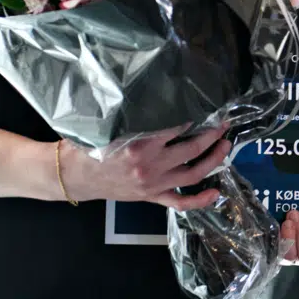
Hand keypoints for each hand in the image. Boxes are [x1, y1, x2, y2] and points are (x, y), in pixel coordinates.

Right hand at [60, 123, 231, 210]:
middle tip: (223, 124)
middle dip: (211, 136)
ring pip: (192, 175)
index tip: (206, 107)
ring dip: (213, 161)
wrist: (74, 176)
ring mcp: (152, 184)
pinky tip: (216, 192)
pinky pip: (180, 202)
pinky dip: (200, 200)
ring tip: (225, 146)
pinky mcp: (151, 196)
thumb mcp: (108, 124)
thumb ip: (135, 114)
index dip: (195, 117)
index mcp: (139, 145)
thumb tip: (160, 96)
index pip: (177, 128)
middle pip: (191, 150)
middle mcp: (149, 166)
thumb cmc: (88, 145)